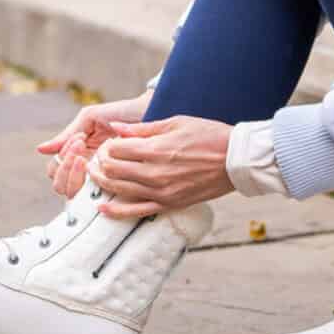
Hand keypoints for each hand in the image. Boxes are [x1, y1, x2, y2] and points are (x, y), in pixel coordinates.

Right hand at [36, 93, 150, 198]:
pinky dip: (92, 184)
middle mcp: (85, 171)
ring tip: (88, 154)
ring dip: (75, 174)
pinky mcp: (116, 186)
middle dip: (66, 167)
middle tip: (81, 148)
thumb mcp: (91, 119)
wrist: (151, 113)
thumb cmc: (121, 114)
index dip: (62, 159)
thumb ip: (67, 134)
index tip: (78, 141)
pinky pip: (97, 196)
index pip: (55, 170)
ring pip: (73, 193)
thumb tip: (41, 149)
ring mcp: (100, 179)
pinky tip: (102, 166)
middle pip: (60, 185)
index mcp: (77, 155)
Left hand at [83, 115, 235, 218]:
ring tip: (97, 174)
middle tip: (100, 157)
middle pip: (113, 169)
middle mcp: (154, 173)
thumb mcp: (176, 122)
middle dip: (101, 162)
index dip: (108, 145)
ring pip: (119, 189)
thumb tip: (117, 128)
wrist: (236, 159)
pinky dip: (116, 210)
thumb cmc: (209, 136)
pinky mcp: (169, 204)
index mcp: (156, 149)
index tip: (111, 143)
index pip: (116, 149)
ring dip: (103, 181)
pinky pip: (136, 211)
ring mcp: (161, 191)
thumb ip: (143, 128)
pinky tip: (102, 207)